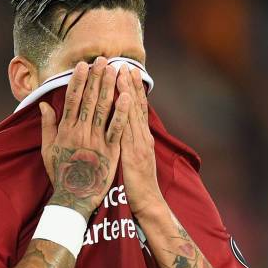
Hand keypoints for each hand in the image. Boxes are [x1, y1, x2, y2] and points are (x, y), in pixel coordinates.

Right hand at [40, 57, 130, 219]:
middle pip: (89, 99)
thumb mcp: (47, 150)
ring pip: (103, 109)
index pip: (72, 100)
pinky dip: (122, 112)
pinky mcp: (111, 151)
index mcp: (65, 130)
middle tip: (103, 59)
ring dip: (109, 87)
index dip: (78, 81)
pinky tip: (128, 96)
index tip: (83, 66)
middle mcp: (80, 132)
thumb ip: (47, 126)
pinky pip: (118, 128)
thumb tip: (45, 105)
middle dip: (96, 78)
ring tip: (115, 70)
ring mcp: (96, 141)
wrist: (74, 198)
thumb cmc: (60, 174)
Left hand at [118, 65, 163, 219]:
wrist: (147, 204)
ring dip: (127, 92)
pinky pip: (128, 129)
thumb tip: (121, 133)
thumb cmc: (136, 187)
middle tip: (121, 62)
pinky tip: (124, 99)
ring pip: (132, 113)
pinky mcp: (134, 153)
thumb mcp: (133, 162)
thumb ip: (128, 145)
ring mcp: (139, 144)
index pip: (134, 110)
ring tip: (121, 73)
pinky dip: (127, 113)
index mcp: (140, 139)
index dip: (129, 91)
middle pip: (134, 106)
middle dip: (128, 84)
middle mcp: (141, 138)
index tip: (123, 72)